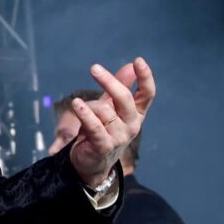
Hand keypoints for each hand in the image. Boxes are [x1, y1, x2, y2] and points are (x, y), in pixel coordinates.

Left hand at [70, 57, 154, 186]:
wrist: (91, 162)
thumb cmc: (102, 130)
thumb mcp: (111, 107)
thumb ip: (120, 87)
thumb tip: (130, 66)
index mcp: (136, 114)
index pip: (147, 94)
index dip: (145, 78)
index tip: (139, 61)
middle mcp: (132, 125)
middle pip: (124, 99)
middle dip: (109, 82)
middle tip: (94, 68)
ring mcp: (119, 137)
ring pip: (103, 110)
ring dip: (88, 106)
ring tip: (81, 111)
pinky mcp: (104, 145)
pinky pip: (94, 125)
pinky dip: (84, 113)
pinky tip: (76, 104)